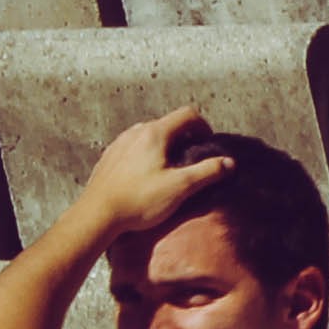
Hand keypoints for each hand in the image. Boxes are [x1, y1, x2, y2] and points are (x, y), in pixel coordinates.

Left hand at [68, 107, 227, 240]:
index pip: (187, 115)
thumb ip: (208, 172)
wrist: (98, 214)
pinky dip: (148, 154)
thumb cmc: (139, 200)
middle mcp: (136, 132)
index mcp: (155, 134)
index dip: (204, 127)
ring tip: (171, 169)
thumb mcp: (181, 187)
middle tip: (193, 160)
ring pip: (151, 134)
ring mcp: (120, 143)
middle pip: (169, 123)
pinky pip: (134, 146)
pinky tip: (148, 177)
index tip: (208, 145)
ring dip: (166, 145)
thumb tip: (230, 162)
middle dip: (186, 137)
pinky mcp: (110, 156)